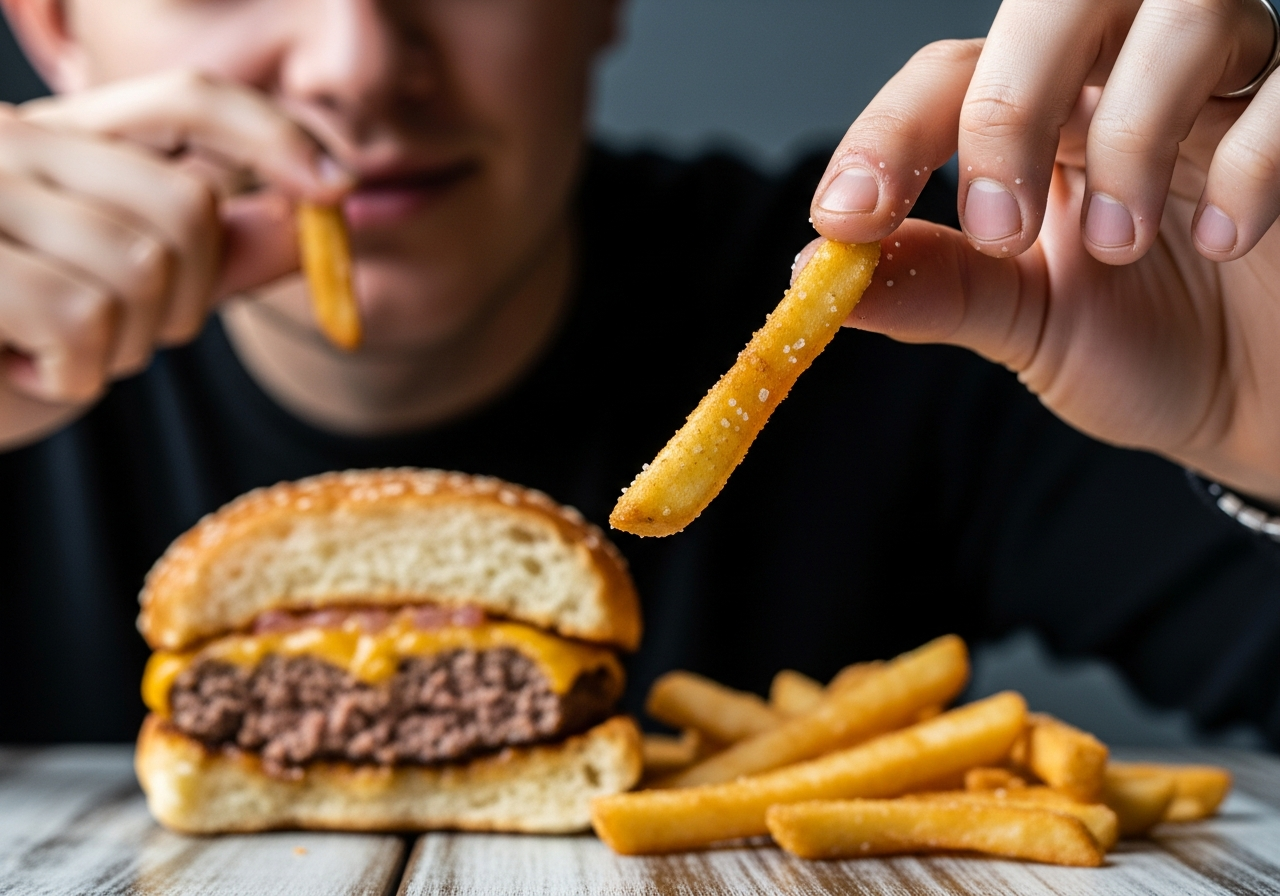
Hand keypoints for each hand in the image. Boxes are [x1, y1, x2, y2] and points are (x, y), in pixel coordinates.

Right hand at [0, 70, 348, 447]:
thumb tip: (313, 220)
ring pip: (141, 267)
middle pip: (186, 203)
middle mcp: (12, 141)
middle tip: (130, 335)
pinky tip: (26, 369)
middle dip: (189, 297)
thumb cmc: (20, 344)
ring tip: (61, 352)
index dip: (273, 135)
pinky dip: (75, 372)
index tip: (337, 189)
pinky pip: (79, 317)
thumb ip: (220, 255)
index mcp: (63, 139)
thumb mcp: (136, 295)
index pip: (188, 99)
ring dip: (125, 345)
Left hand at [806, 0, 1279, 502]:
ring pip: (1183, 12)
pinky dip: (1247, 160)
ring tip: (1116, 243)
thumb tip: (811, 270)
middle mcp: (1125, 78)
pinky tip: (1224, 238)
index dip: (888, 135)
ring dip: (1128, 131)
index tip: (844, 220)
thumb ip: (934, 288)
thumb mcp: (1020, 326)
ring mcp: (1227, 89)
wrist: (1256, 403)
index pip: (951, 76)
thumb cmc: (1143, 350)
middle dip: (1006, 106)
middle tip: (998, 228)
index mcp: (1040, 119)